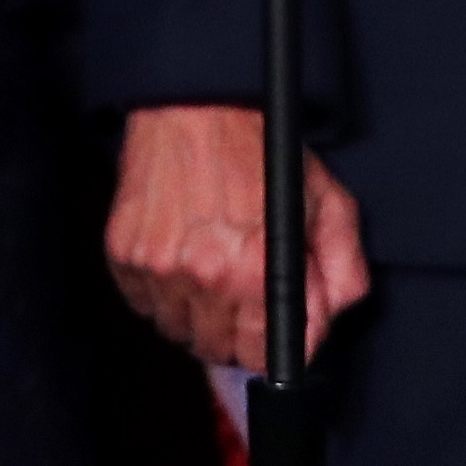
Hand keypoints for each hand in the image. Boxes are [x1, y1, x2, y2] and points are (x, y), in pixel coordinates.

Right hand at [105, 105, 367, 371]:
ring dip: (204, 319)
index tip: (291, 333)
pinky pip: (147, 309)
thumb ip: (341, 265)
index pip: (268, 354)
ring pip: (182, 334)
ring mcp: (157, 271)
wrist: (196, 111)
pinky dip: (168, 299)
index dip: (286, 347)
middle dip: (246, 334)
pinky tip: (188, 265)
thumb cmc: (265, 151)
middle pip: (222, 350)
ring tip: (222, 277)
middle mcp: (201, 277)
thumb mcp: (327, 199)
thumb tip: (334, 316)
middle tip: (257, 299)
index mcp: (255, 267)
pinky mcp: (124, 260)